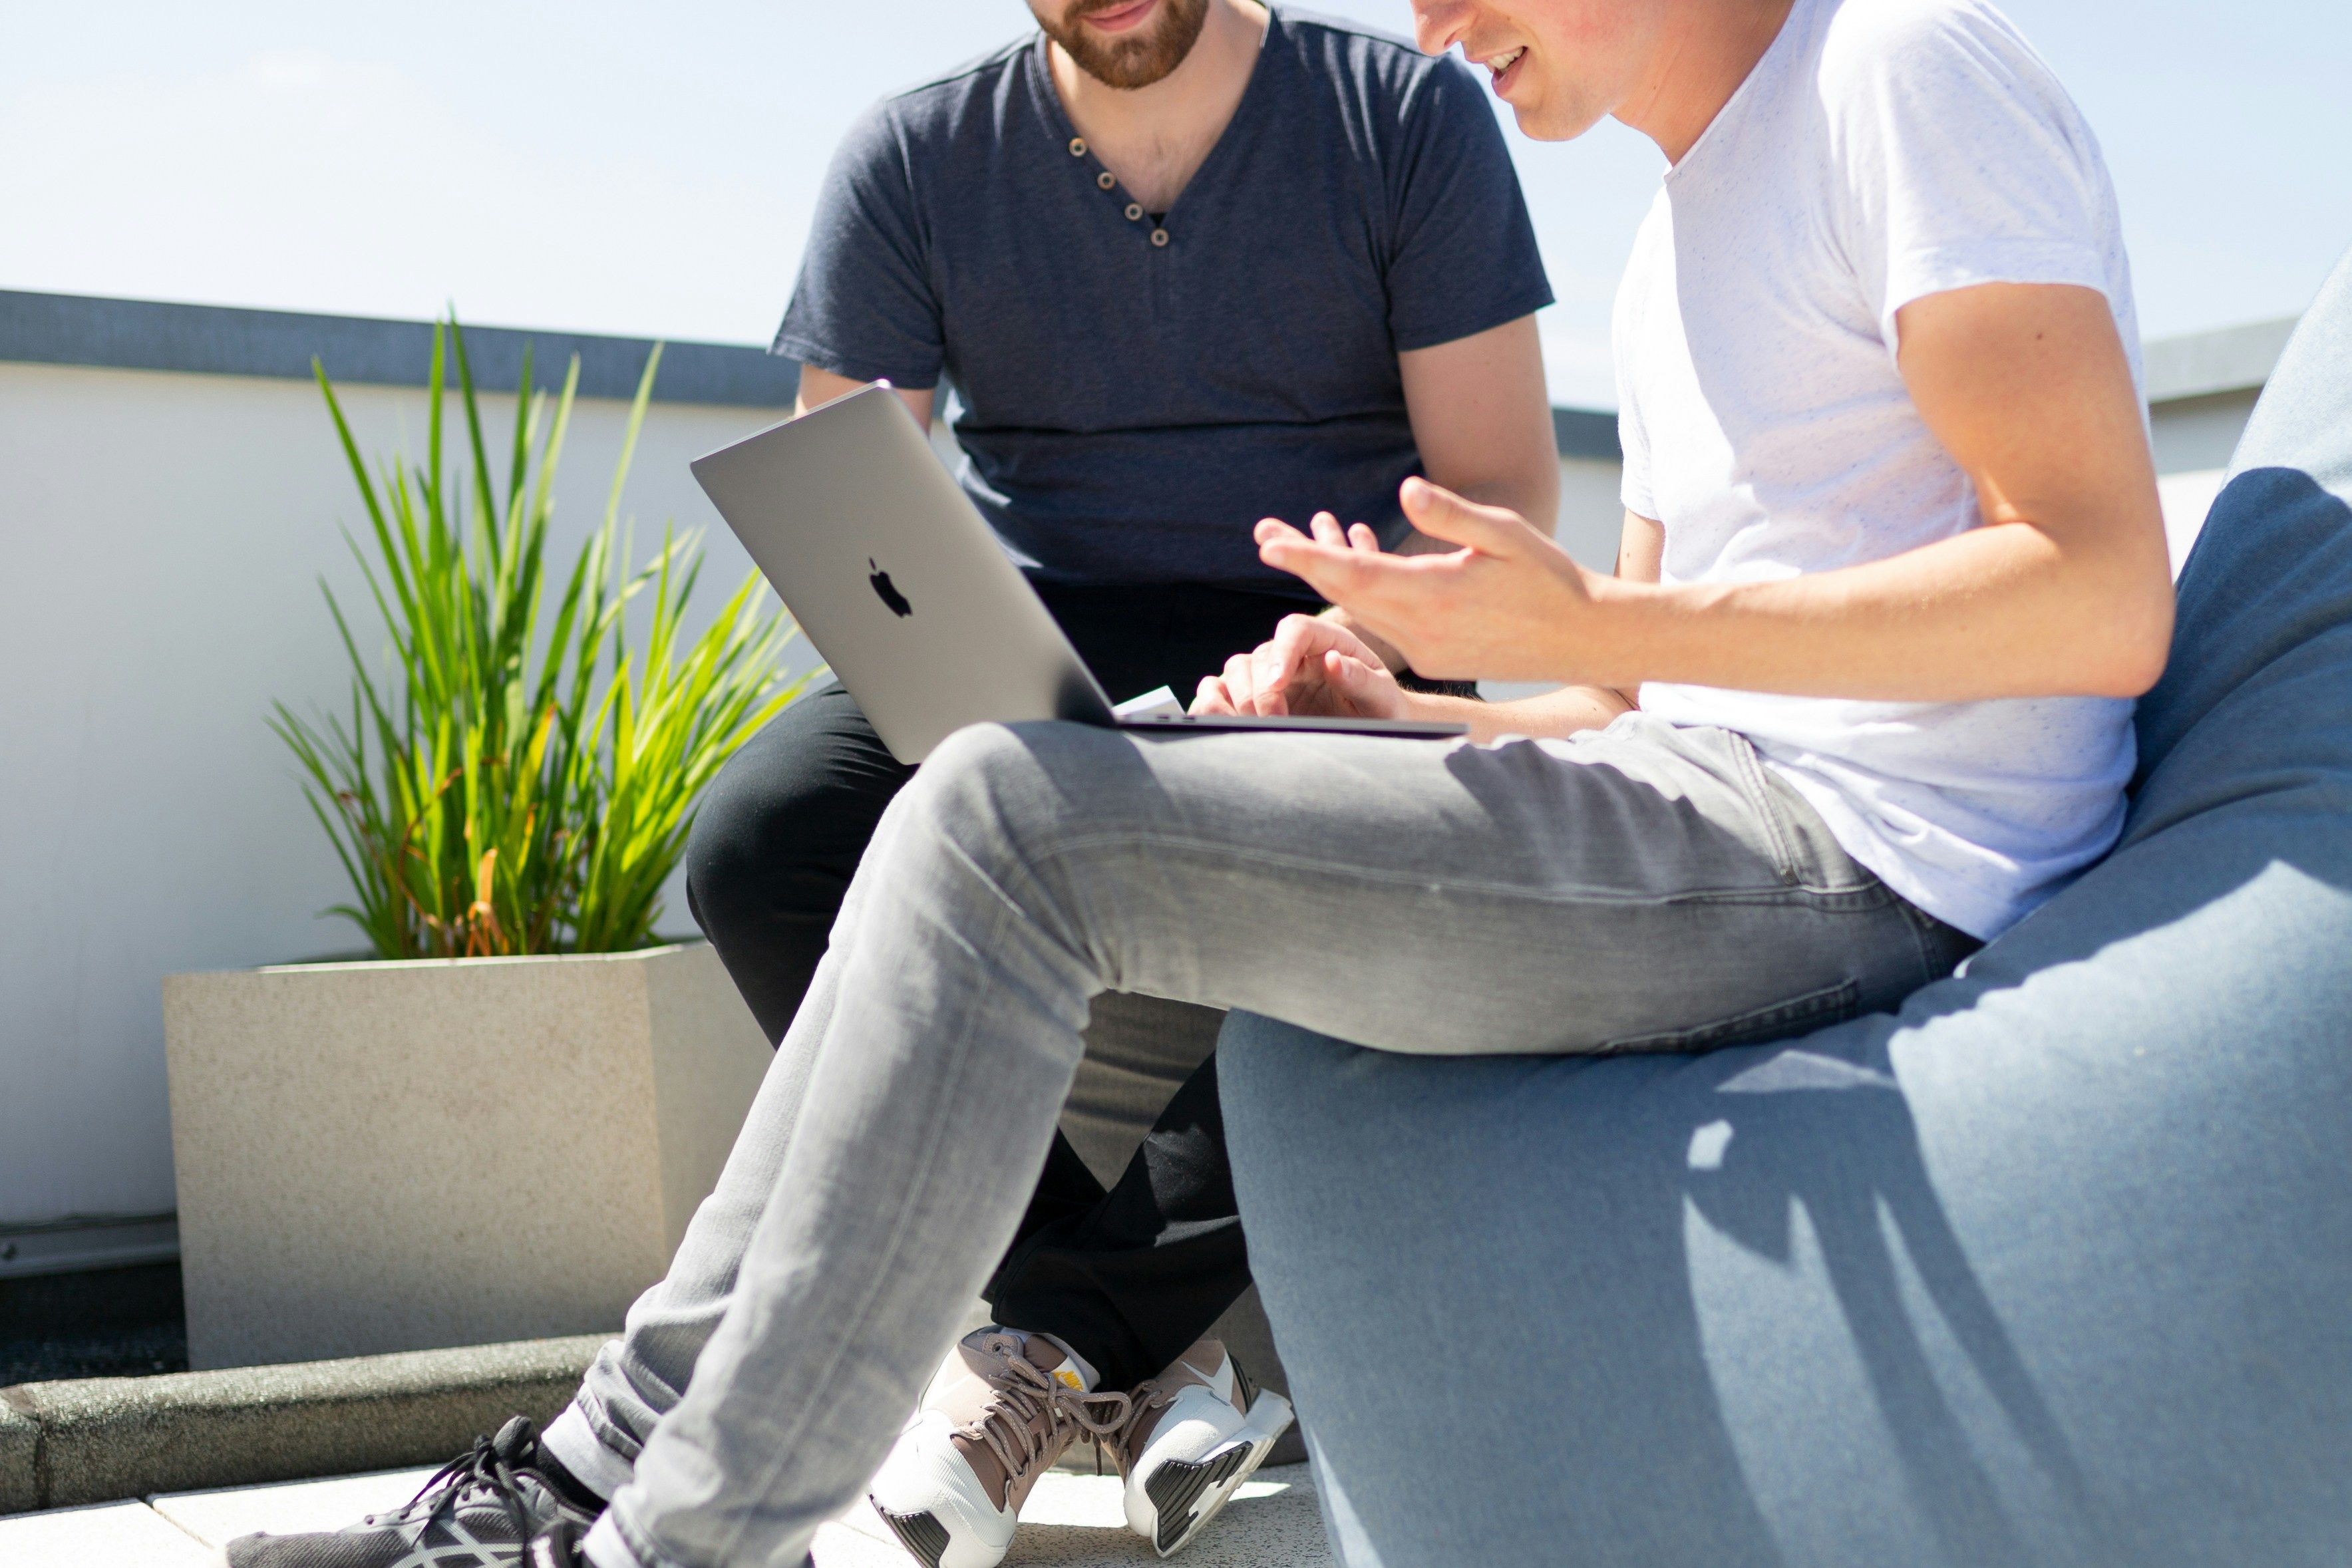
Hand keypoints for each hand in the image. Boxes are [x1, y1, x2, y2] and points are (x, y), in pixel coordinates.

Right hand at [1191, 601, 1412, 719]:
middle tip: (1274, 723)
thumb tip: (1332, 661)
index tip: (1277, 685)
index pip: (1295, 629)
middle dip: (1260, 692)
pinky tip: (1227, 723)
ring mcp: (1269, 673)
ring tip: (1253, 727)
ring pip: (1235, 669)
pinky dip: (1214, 704)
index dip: (1282, 654)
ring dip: (1237, 699)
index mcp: (1328, 641)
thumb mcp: (1382, 697)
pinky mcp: (1252, 696)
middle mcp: (1294, 652)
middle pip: (1259, 655)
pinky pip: (1219, 690)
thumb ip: (1361, 679)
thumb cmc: (1383, 709)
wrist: (1375, 729)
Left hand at [1255, 479, 1607, 684]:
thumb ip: (1451, 514)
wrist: (1583, 638)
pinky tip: (1354, 562)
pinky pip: (1383, 624)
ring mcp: (1424, 652)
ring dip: (1330, 577)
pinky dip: (1362, 595)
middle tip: (1265, 534)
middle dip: (1304, 563)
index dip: (1308, 558)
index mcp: (1436, 596)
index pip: (1356, 575)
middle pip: (1346, 596)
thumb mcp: (1505, 534)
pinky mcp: (1431, 659)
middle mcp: (1422, 632)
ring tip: (1297, 541)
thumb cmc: (1550, 577)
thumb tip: (1404, 490)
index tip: (1268, 543)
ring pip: (1361, 611)